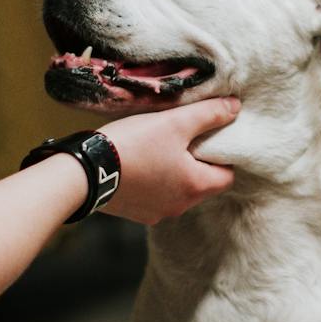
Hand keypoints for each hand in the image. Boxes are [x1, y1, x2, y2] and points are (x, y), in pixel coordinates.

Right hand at [102, 95, 239, 223]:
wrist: (85, 172)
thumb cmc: (133, 145)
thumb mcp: (174, 123)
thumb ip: (208, 114)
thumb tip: (235, 108)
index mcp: (195, 187)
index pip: (227, 175)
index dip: (222, 155)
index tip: (208, 138)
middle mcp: (180, 206)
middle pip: (202, 184)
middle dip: (197, 162)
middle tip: (183, 139)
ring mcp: (156, 213)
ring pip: (178, 190)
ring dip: (174, 173)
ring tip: (158, 149)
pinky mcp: (135, 213)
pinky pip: (155, 197)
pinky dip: (153, 182)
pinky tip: (139, 164)